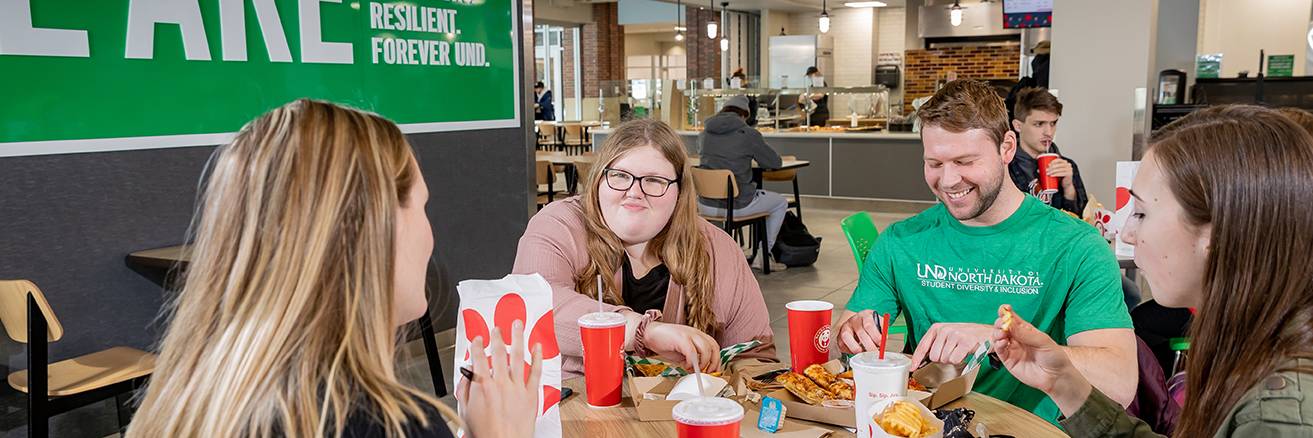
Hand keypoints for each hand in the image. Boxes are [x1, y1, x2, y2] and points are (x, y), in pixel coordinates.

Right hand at [457, 322, 543, 437]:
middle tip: (497, 328)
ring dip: (517, 337)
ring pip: (518, 356)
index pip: (478, 358)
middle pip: (498, 353)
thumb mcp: (464, 410)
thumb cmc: (484, 433)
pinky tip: (537, 347)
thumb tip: (466, 375)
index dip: (477, 346)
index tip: (477, 339)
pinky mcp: (531, 394)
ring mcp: (517, 387)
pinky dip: (537, 357)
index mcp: (482, 385)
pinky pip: (536, 371)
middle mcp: (500, 383)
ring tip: (518, 325)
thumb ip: (464, 389)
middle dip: (496, 337)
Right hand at [643, 321, 722, 372]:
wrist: (649, 333)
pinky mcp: (681, 338)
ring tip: (695, 370)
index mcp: (698, 335)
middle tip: (707, 373)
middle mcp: (695, 333)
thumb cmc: (665, 342)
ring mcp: (689, 334)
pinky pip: (692, 351)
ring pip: (706, 349)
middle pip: (713, 347)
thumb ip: (692, 359)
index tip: (714, 371)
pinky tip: (685, 366)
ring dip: (703, 363)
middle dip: (713, 362)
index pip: (714, 346)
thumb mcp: (682, 352)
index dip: (716, 360)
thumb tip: (698, 372)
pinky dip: (691, 362)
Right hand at [836, 310, 883, 353]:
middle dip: (868, 345)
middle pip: (860, 332)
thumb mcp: (879, 325)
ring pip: (846, 337)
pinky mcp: (839, 336)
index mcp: (866, 315)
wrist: (858, 324)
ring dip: (855, 347)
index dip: (875, 336)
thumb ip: (883, 332)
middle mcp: (854, 320)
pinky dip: (849, 350)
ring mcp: (845, 327)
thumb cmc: (871, 326)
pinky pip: (842, 344)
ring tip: (863, 352)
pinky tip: (856, 352)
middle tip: (874, 353)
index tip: (880, 344)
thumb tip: (883, 341)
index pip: (869, 324)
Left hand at [910, 322, 994, 365]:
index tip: (912, 368)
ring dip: (953, 359)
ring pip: (945, 359)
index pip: (922, 346)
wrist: (988, 333)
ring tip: (960, 351)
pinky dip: (960, 360)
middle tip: (953, 352)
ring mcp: (955, 335)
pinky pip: (955, 360)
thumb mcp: (948, 335)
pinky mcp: (965, 342)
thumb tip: (921, 360)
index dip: (916, 359)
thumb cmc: (967, 336)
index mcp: (937, 328)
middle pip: (934, 357)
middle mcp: (944, 330)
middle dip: (943, 359)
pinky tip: (965, 353)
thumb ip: (935, 344)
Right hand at [991, 305, 1090, 412]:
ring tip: (1002, 334)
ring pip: (998, 338)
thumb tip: (1009, 323)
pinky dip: (998, 345)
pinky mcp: (1008, 361)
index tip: (1003, 308)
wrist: (1056, 376)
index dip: (1006, 312)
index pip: (1013, 318)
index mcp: (1026, 330)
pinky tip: (1003, 343)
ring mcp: (1012, 349)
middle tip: (1002, 323)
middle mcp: (1017, 338)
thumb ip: (1025, 333)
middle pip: (1002, 327)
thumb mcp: (1043, 341)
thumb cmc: (1054, 356)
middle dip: (1000, 323)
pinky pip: (999, 351)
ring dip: (997, 333)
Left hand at [1046, 158, 1074, 188]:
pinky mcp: (1069, 174)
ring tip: (1048, 174)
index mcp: (1065, 162)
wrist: (1066, 184)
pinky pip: (1062, 173)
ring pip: (1059, 169)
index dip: (1053, 161)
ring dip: (1052, 171)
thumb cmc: (1060, 177)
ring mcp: (1069, 169)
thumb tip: (1040, 169)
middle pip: (1058, 165)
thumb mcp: (1055, 172)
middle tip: (1046, 170)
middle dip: (1051, 167)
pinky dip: (1056, 174)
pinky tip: (1052, 175)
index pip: (1059, 160)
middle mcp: (1068, 165)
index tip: (1048, 165)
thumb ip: (1050, 169)